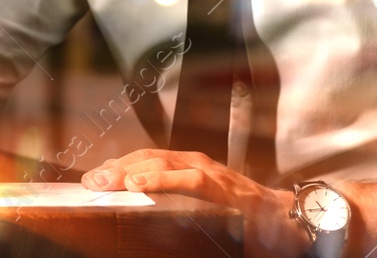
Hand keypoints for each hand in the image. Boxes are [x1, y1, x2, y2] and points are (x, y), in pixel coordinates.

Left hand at [83, 149, 313, 257]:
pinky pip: (186, 179)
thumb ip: (179, 200)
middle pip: (148, 157)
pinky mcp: (221, 187)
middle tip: (90, 180)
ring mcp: (209, 172)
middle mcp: (196, 163)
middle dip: (116, 167)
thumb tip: (143, 206)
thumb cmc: (243, 215)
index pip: (147, 159)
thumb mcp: (205, 203)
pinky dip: (161, 179)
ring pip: (162, 162)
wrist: (286, 219)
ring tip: (105, 181)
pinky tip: (139, 184)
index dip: (119, 165)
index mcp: (190, 166)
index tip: (94, 177)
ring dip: (130, 171)